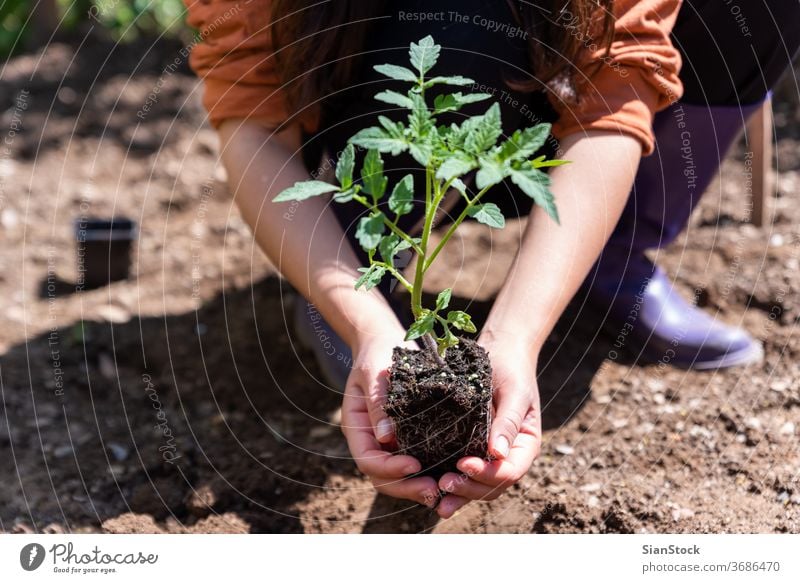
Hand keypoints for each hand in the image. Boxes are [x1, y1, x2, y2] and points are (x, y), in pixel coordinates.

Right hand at [340, 330, 438, 506]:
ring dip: (417, 487)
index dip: (389, 468)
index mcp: (357, 427)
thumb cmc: (379, 354)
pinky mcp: (406, 439)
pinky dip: (428, 473)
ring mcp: (387, 443)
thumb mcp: (376, 372)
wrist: (385, 343)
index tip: (415, 466)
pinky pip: (414, 464)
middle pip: (382, 477)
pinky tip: (448, 475)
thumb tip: (386, 437)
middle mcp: (371, 440)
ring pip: (397, 477)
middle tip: (434, 491)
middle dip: (407, 487)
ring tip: (443, 491)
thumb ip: (379, 403)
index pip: (368, 460)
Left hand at [436, 336, 541, 517]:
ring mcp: (490, 455)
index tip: (462, 464)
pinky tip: (431, 487)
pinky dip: (452, 482)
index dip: (487, 474)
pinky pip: (464, 472)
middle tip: (443, 484)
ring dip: (459, 493)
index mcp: (525, 444)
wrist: (499, 353)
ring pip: (478, 485)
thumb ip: (508, 422)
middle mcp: (508, 455)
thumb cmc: (510, 369)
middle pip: (493, 485)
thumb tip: (498, 454)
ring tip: (435, 497)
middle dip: (469, 489)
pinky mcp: (471, 449)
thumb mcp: (513, 392)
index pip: (510, 471)